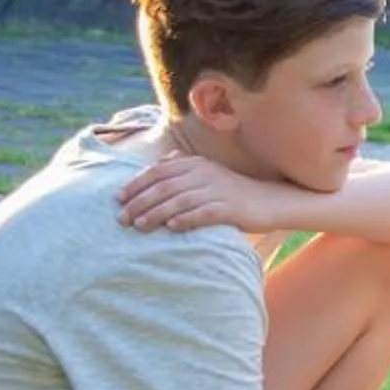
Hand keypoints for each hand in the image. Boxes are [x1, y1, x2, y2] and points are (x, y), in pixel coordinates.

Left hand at [116, 150, 285, 234]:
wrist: (272, 201)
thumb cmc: (235, 191)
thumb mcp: (209, 174)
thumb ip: (183, 167)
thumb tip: (159, 162)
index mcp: (196, 164)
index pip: (158, 171)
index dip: (135, 184)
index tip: (118, 198)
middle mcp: (204, 174)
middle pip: (164, 186)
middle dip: (139, 202)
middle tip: (121, 218)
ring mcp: (218, 191)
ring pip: (179, 200)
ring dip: (156, 213)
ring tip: (139, 225)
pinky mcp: (230, 208)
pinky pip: (204, 213)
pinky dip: (186, 219)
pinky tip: (172, 227)